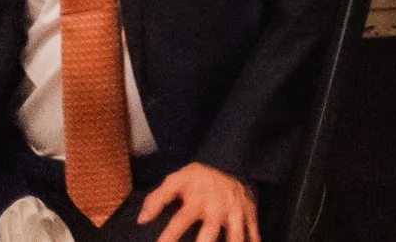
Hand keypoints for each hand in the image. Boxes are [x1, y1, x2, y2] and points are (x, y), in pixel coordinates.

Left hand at [139, 162, 260, 241]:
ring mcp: (235, 210)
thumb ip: (157, 198)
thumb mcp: (175, 180)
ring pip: (235, 234)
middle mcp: (217, 207)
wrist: (228, 161)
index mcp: (196, 200)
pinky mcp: (249, 211)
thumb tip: (142, 219)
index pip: (180, 221)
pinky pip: (253, 230)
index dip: (169, 237)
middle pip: (210, 232)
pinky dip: (253, 240)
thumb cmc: (197, 178)